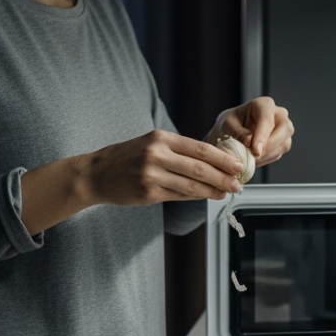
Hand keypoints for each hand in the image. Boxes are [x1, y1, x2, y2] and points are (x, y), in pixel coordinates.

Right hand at [84, 129, 243, 205]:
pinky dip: (196, 197)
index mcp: (160, 138)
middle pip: (199, 168)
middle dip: (223, 176)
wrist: (96, 173)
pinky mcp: (148, 193)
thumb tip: (210, 161)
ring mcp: (152, 175)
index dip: (222, 158)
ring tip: (228, 192)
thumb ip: (177, 150)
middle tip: (238, 182)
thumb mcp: (150, 143)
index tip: (238, 164)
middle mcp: (157, 155)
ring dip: (213, 190)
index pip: (199, 148)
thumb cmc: (126, 157)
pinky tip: (207, 197)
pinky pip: (178, 196)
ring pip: (191, 185)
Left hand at [206, 96, 293, 164]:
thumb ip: (238, 132)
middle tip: (255, 156)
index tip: (255, 150)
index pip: (268, 119)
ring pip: (284, 144)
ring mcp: (282, 129)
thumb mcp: (227, 125)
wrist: (232, 130)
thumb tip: (250, 142)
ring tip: (249, 159)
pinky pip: (278, 154)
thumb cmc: (230, 123)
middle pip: (286, 128)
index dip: (263, 135)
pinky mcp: (282, 143)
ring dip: (267, 155)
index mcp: (264, 104)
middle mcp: (278, 114)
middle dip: (270, 145)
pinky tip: (253, 160)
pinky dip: (265, 160)